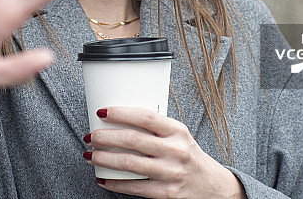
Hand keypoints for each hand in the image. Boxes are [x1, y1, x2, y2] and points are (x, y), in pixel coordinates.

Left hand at [84, 107, 246, 198]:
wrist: (211, 186)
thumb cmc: (188, 156)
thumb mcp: (179, 135)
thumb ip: (155, 128)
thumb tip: (118, 120)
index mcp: (177, 131)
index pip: (145, 117)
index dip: (121, 113)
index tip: (102, 112)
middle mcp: (175, 151)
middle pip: (132, 140)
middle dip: (105, 137)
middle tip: (91, 135)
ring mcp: (170, 173)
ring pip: (129, 163)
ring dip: (104, 159)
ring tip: (91, 155)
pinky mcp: (166, 193)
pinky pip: (134, 187)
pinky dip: (114, 182)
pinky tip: (103, 178)